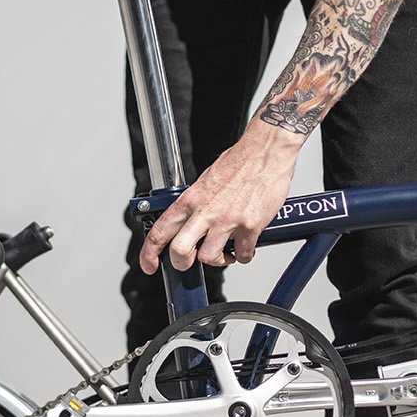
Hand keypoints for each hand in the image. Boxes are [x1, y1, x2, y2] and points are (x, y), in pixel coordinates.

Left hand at [138, 120, 303, 274]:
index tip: (150, 265)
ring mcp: (227, 220)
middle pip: (180, 251)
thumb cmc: (240, 162)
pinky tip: (245, 245)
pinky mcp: (250, 227)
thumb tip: (191, 222)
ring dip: (218, 259)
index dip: (149, 253)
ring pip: (210, 258)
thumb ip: (197, 204)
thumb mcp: (206, 181)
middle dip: (183, 263)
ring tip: (226, 250)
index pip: (160, 230)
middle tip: (190, 262)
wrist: (267, 151)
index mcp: (191, 199)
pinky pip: (242, 255)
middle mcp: (206, 211)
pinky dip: (244, 255)